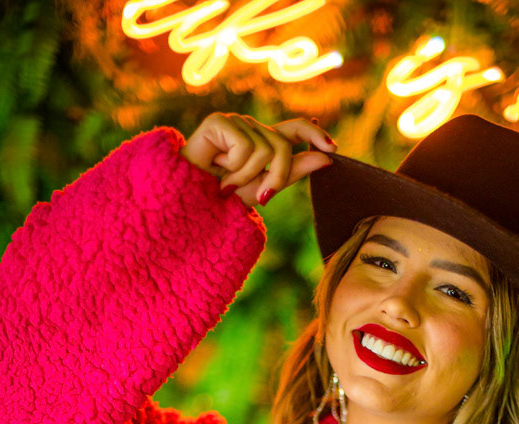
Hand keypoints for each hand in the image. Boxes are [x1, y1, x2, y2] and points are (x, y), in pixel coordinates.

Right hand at [181, 113, 334, 206]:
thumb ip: (292, 173)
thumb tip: (327, 157)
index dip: (315, 135)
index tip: (332, 149)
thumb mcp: (261, 189)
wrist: (186, 204)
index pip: (294, 130)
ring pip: (266, 149)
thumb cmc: (220, 199)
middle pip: (284, 145)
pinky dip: (234, 169)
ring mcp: (234, 124)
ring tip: (225, 185)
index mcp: (262, 143)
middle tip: (259, 196)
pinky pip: (246, 148)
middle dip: (277, 175)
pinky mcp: (219, 123)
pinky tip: (216, 172)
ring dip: (247, 177)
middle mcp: (251, 129)